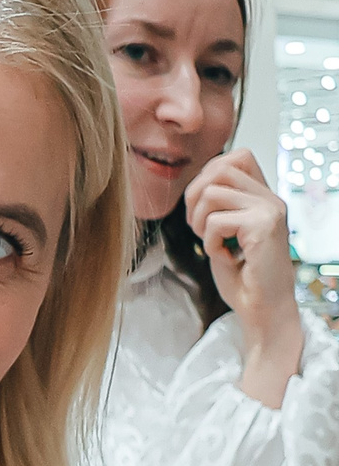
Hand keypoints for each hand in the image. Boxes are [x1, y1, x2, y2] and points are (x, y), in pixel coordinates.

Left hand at [186, 150, 304, 404]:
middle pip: (219, 167)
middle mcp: (270, 198)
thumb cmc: (243, 276)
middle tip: (199, 227)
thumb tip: (197, 184)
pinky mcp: (264, 226)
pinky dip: (209, 241)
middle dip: (194, 196)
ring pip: (212, 192)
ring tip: (212, 242)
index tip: (201, 208)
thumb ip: (218, 206)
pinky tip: (224, 256)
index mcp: (262, 197)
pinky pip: (216, 221)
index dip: (207, 175)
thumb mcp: (225, 233)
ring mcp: (269, 210)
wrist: (262, 308)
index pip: (236, 156)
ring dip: (199, 220)